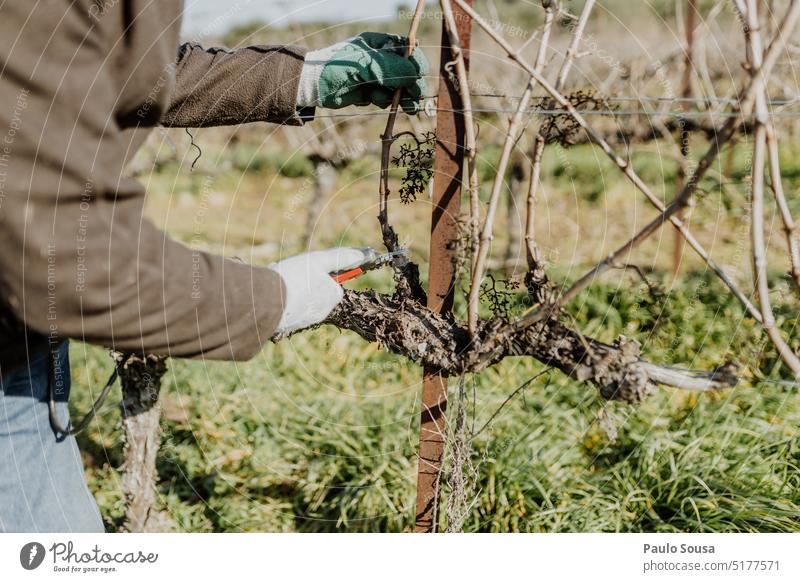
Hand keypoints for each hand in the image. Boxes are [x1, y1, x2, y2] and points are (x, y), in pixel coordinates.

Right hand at [268, 247, 371, 336]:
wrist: (265, 302)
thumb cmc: (295, 278)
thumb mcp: (321, 260)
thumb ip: (343, 257)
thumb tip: (367, 255)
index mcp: (331, 297)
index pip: (332, 283)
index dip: (319, 272)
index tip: (307, 269)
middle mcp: (320, 313)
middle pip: (314, 292)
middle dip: (303, 282)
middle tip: (290, 274)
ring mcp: (302, 321)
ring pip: (297, 301)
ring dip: (289, 291)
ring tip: (277, 284)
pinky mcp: (285, 327)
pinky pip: (284, 310)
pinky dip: (278, 302)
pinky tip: (269, 295)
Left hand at [296, 32, 427, 113]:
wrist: (315, 86)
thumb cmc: (337, 67)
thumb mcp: (365, 64)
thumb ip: (391, 69)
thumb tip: (415, 75)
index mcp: (380, 44)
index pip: (407, 50)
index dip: (415, 62)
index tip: (419, 75)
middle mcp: (380, 59)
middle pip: (406, 71)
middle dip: (412, 84)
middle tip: (416, 97)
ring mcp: (376, 76)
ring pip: (398, 87)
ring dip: (403, 97)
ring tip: (409, 108)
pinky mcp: (370, 92)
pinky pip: (386, 98)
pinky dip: (385, 102)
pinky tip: (376, 101)